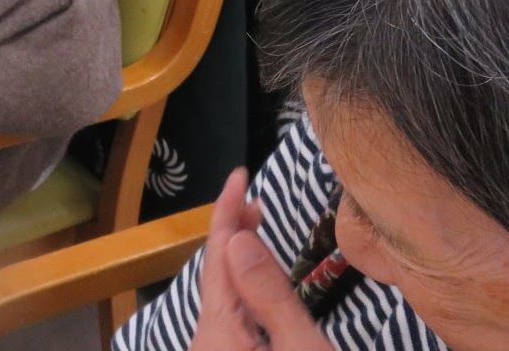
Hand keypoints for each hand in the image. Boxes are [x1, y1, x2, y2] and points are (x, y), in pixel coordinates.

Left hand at [188, 169, 334, 350]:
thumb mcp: (303, 348)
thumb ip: (272, 297)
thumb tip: (239, 239)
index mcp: (217, 335)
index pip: (215, 258)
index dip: (225, 212)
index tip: (239, 175)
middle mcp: (206, 343)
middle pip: (216, 276)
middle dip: (233, 233)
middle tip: (256, 200)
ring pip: (223, 297)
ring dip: (240, 262)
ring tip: (254, 227)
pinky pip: (231, 318)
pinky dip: (244, 289)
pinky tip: (256, 280)